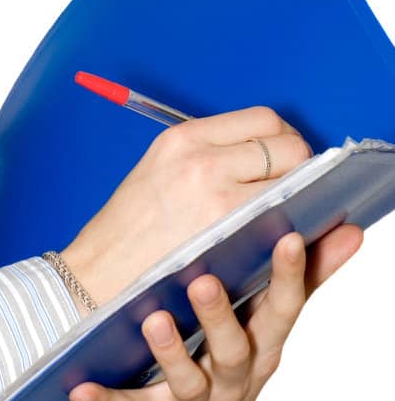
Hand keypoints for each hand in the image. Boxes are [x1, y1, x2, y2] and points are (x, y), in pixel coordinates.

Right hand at [61, 106, 313, 306]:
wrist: (96, 279)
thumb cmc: (128, 232)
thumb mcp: (158, 171)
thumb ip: (209, 156)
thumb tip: (264, 156)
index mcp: (184, 138)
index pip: (263, 120)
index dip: (283, 140)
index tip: (284, 161)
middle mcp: (202, 160)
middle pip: (287, 147)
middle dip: (300, 168)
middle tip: (293, 192)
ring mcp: (219, 199)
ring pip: (294, 183)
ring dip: (302, 198)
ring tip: (291, 214)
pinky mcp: (230, 239)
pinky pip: (284, 221)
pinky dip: (294, 227)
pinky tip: (285, 238)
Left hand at [67, 220, 364, 400]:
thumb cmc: (234, 363)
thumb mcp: (270, 327)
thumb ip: (309, 279)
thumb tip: (351, 231)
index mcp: (262, 345)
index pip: (282, 308)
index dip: (290, 275)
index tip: (290, 236)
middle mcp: (234, 376)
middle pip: (233, 347)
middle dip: (220, 316)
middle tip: (204, 280)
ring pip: (186, 378)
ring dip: (170, 351)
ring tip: (153, 319)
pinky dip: (105, 399)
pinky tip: (79, 387)